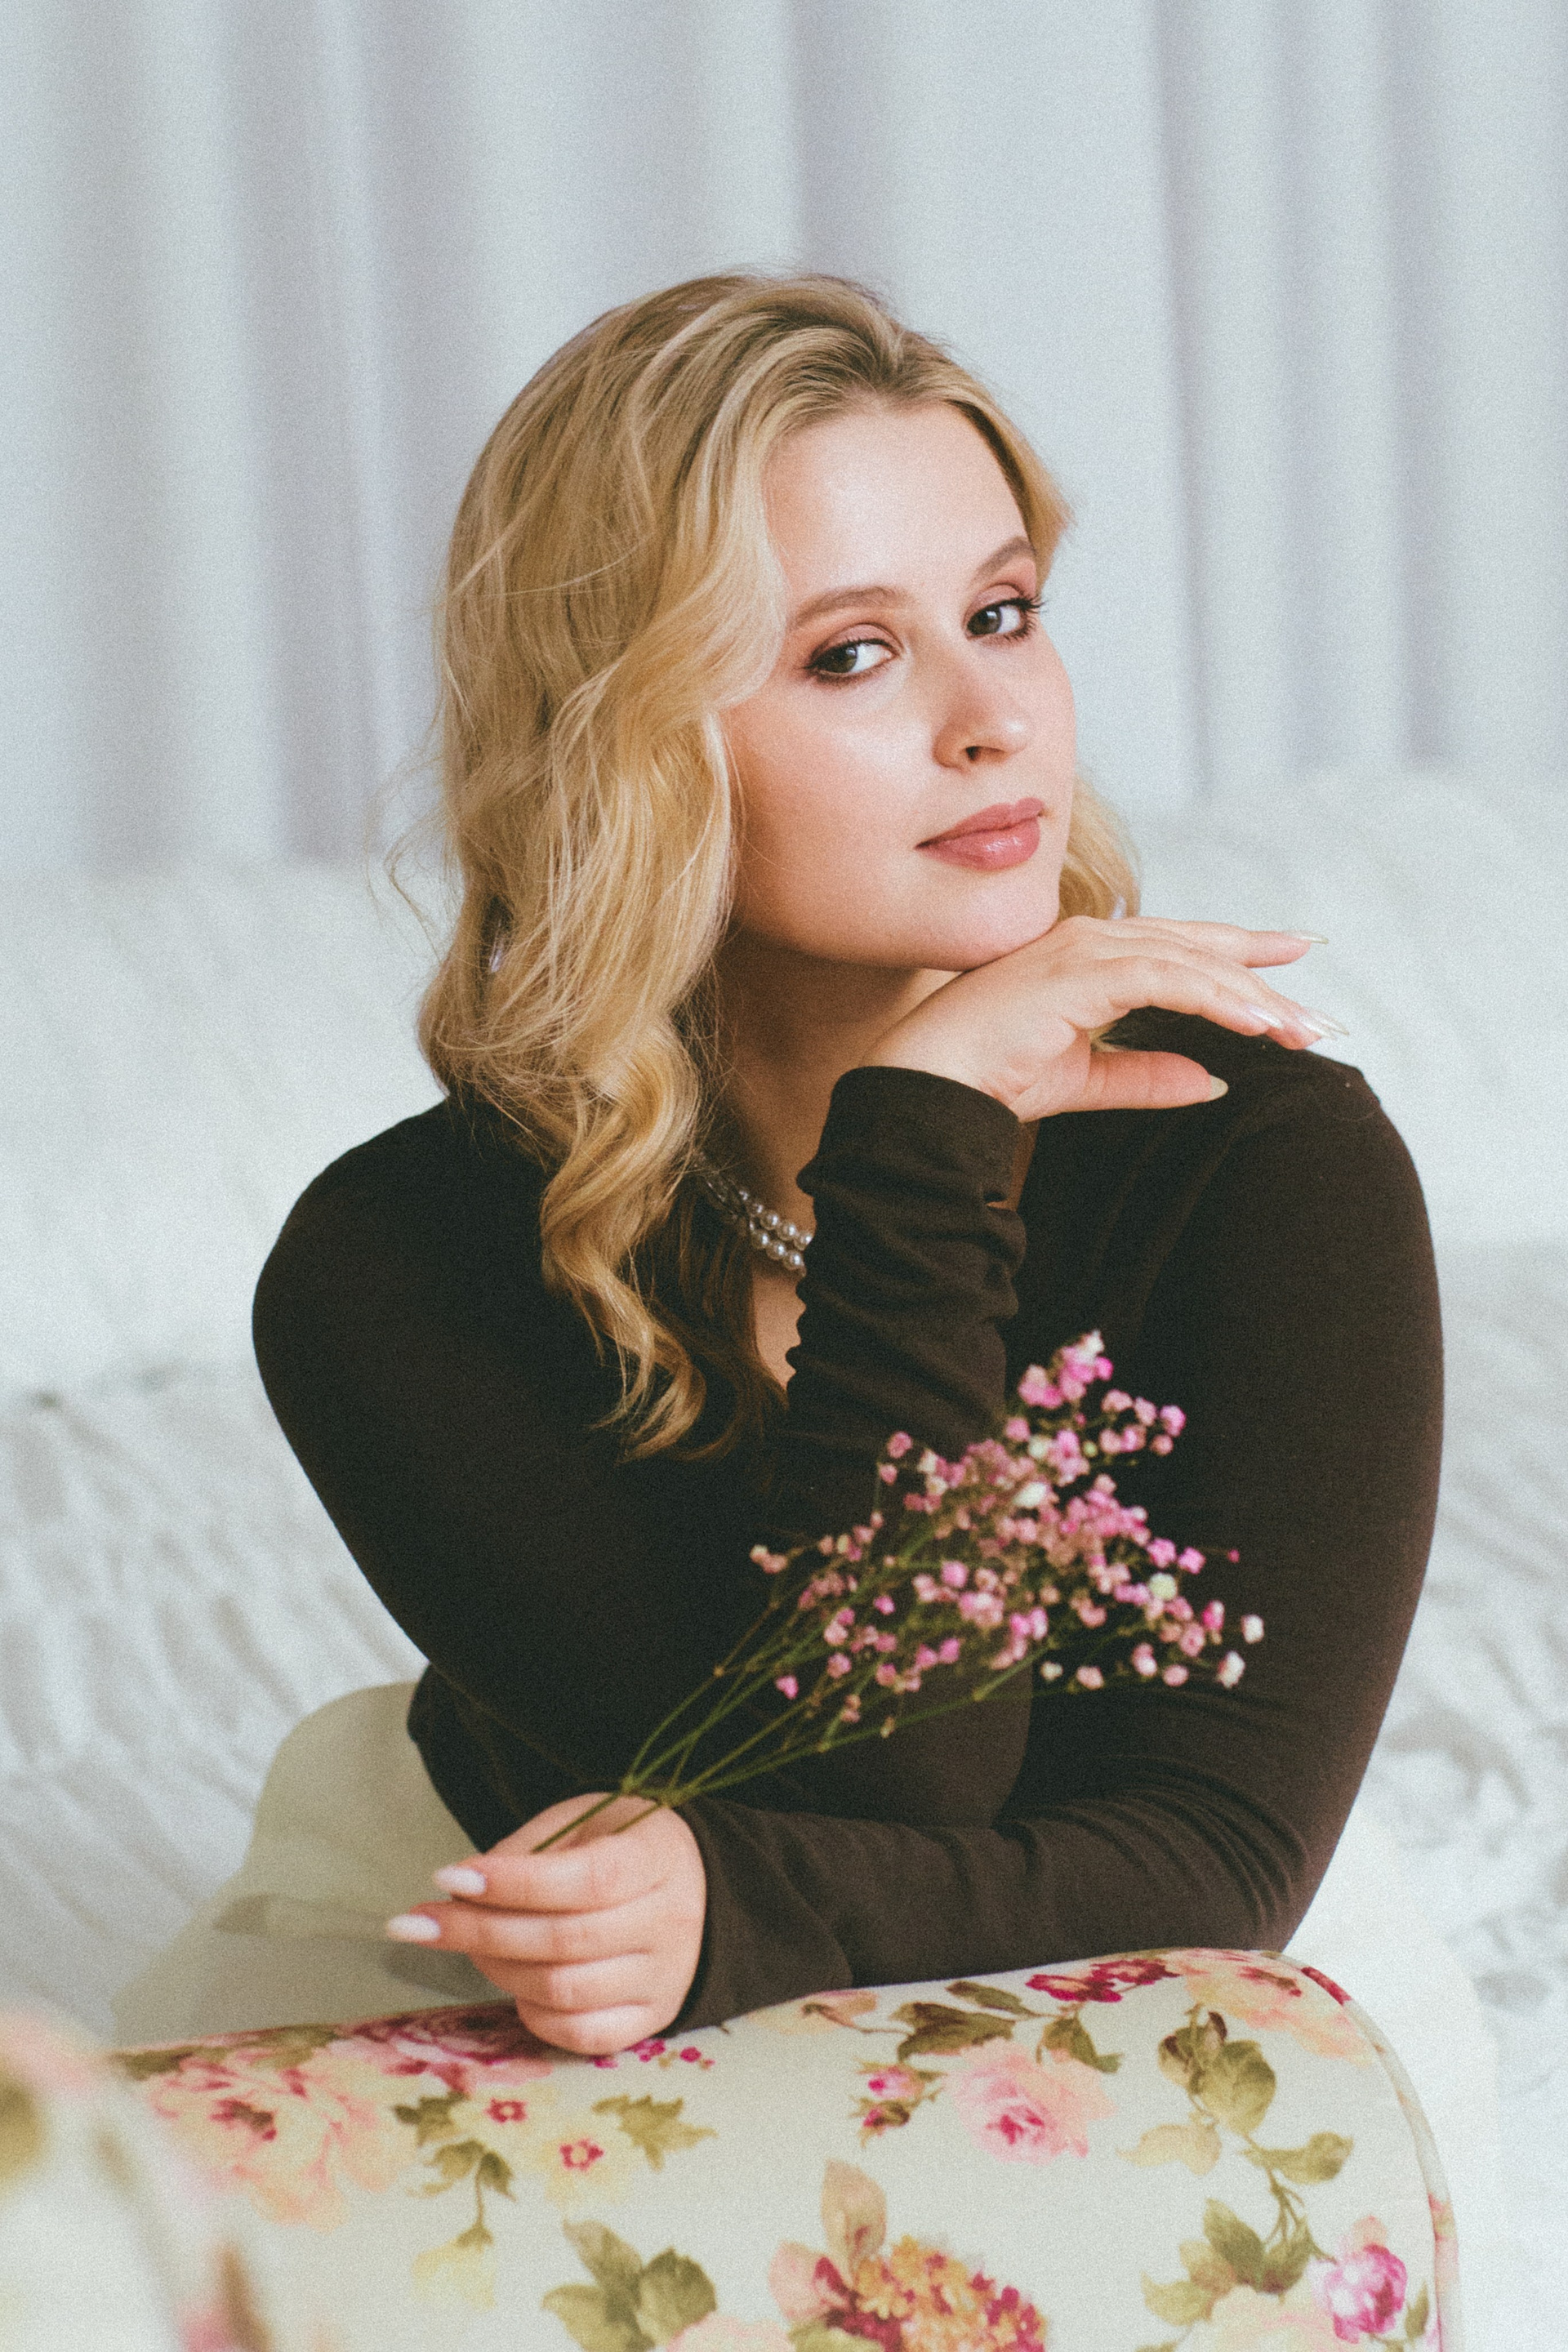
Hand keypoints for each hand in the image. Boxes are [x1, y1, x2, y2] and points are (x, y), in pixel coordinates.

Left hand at [385, 1794, 706, 2055]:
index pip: (585, 1880)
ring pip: (564, 1991)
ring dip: (497, 1969)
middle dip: (479, 1930)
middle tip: (419, 1920)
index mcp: (658, 1858)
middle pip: (564, 1941)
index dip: (513, 1883)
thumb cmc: (626, 1845)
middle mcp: (669, 1923)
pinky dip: (533, 2014)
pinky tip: (512, 1984)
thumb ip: (530, 1850)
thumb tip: (460, 1888)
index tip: (449, 1876)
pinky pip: (581, 2034)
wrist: (701, 1888)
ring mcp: (663, 1979)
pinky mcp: (651, 2019)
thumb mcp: (587, 1820)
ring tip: (465, 1944)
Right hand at [867, 917, 1338, 1119]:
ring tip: (1302, 1033)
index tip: (1295, 955)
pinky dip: (1216, 999)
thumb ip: (1146, 1075)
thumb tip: (1213, 1081)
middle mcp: (1089, 939)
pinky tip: (1257, 1026)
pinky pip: (1167, 979)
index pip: (1180, 945)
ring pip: (1191, 963)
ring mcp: (1083, 948)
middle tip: (1321, 1018)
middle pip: (1198, 949)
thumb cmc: (991, 1080)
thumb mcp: (1084, 1079)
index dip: (1241, 949)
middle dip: (1264, 980)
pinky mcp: (1079, 971)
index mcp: (1088, 956)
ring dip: (1252, 999)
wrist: (930, 1089)